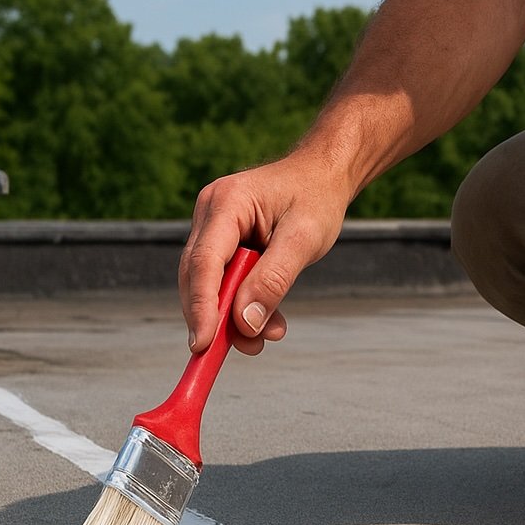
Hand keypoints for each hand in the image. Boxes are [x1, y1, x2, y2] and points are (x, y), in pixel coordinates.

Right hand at [180, 150, 351, 355]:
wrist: (324, 176)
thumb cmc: (316, 198)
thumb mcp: (304, 240)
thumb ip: (273, 280)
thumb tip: (244, 322)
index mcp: (226, 203)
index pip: (203, 263)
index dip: (200, 307)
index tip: (203, 345)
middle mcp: (211, 214)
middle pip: (199, 278)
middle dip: (217, 318)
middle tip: (244, 348)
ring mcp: (214, 228)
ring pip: (210, 284)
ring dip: (234, 316)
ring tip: (269, 335)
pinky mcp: (224, 243)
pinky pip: (224, 281)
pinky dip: (243, 305)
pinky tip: (269, 322)